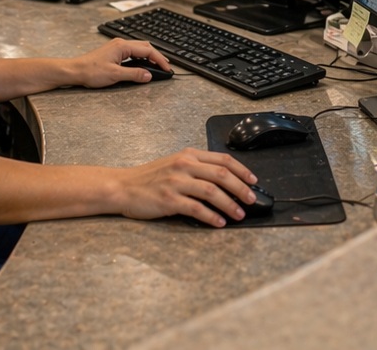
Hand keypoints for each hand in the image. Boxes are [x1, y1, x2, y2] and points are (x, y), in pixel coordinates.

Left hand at [69, 38, 171, 87]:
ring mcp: (116, 47)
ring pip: (139, 49)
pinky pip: (132, 52)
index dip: (159, 60)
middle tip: (165, 67)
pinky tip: (142, 65)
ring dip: (149, 57)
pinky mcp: (113, 53)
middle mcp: (120, 44)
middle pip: (145, 47)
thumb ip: (134, 74)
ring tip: (156, 66)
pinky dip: (140, 58)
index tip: (166, 68)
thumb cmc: (91, 71)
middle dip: (157, 56)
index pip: (147, 50)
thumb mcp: (115, 75)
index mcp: (122, 46)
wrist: (75, 71)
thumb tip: (148, 75)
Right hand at [112, 148, 257, 226]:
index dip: (242, 170)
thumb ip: (197, 168)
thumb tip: (224, 180)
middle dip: (241, 188)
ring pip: (212, 191)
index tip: (254, 181)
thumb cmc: (149, 178)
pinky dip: (211, 216)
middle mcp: (184, 165)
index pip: (223, 159)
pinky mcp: (169, 200)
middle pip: (222, 174)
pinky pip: (196, 208)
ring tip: (239, 214)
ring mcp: (176, 182)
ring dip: (229, 204)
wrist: (122, 187)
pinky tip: (219, 222)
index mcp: (188, 155)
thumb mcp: (174, 164)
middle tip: (251, 200)